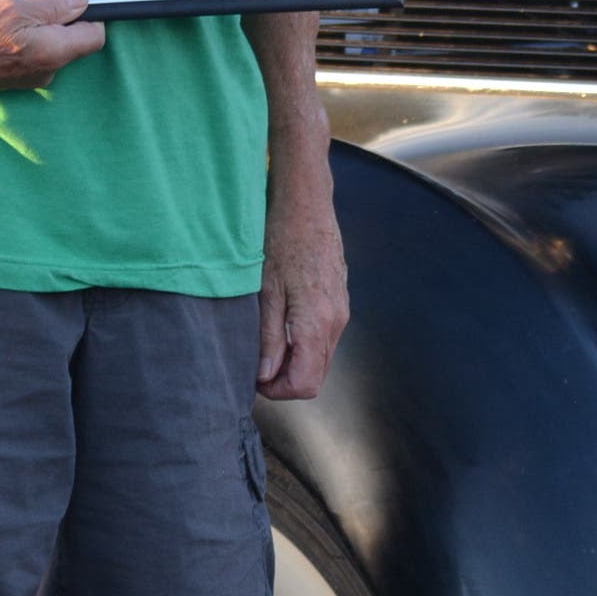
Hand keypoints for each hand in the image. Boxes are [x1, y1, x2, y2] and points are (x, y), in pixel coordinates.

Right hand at [0, 0, 106, 95]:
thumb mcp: (14, 11)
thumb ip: (53, 7)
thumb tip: (83, 3)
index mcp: (54, 54)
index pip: (93, 37)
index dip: (91, 13)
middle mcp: (44, 67)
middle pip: (63, 31)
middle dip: (51, 2)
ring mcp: (23, 69)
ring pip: (33, 28)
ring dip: (22, 1)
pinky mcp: (3, 66)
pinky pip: (13, 34)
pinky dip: (5, 11)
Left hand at [258, 189, 347, 401]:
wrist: (307, 205)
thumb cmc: (282, 240)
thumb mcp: (265, 291)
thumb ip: (268, 337)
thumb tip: (265, 375)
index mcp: (316, 324)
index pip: (305, 385)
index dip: (277, 391)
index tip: (255, 378)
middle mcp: (336, 322)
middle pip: (315, 377)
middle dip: (285, 380)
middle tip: (257, 363)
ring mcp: (341, 312)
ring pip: (321, 359)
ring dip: (294, 362)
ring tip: (267, 341)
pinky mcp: (340, 302)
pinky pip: (325, 338)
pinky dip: (304, 344)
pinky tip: (282, 323)